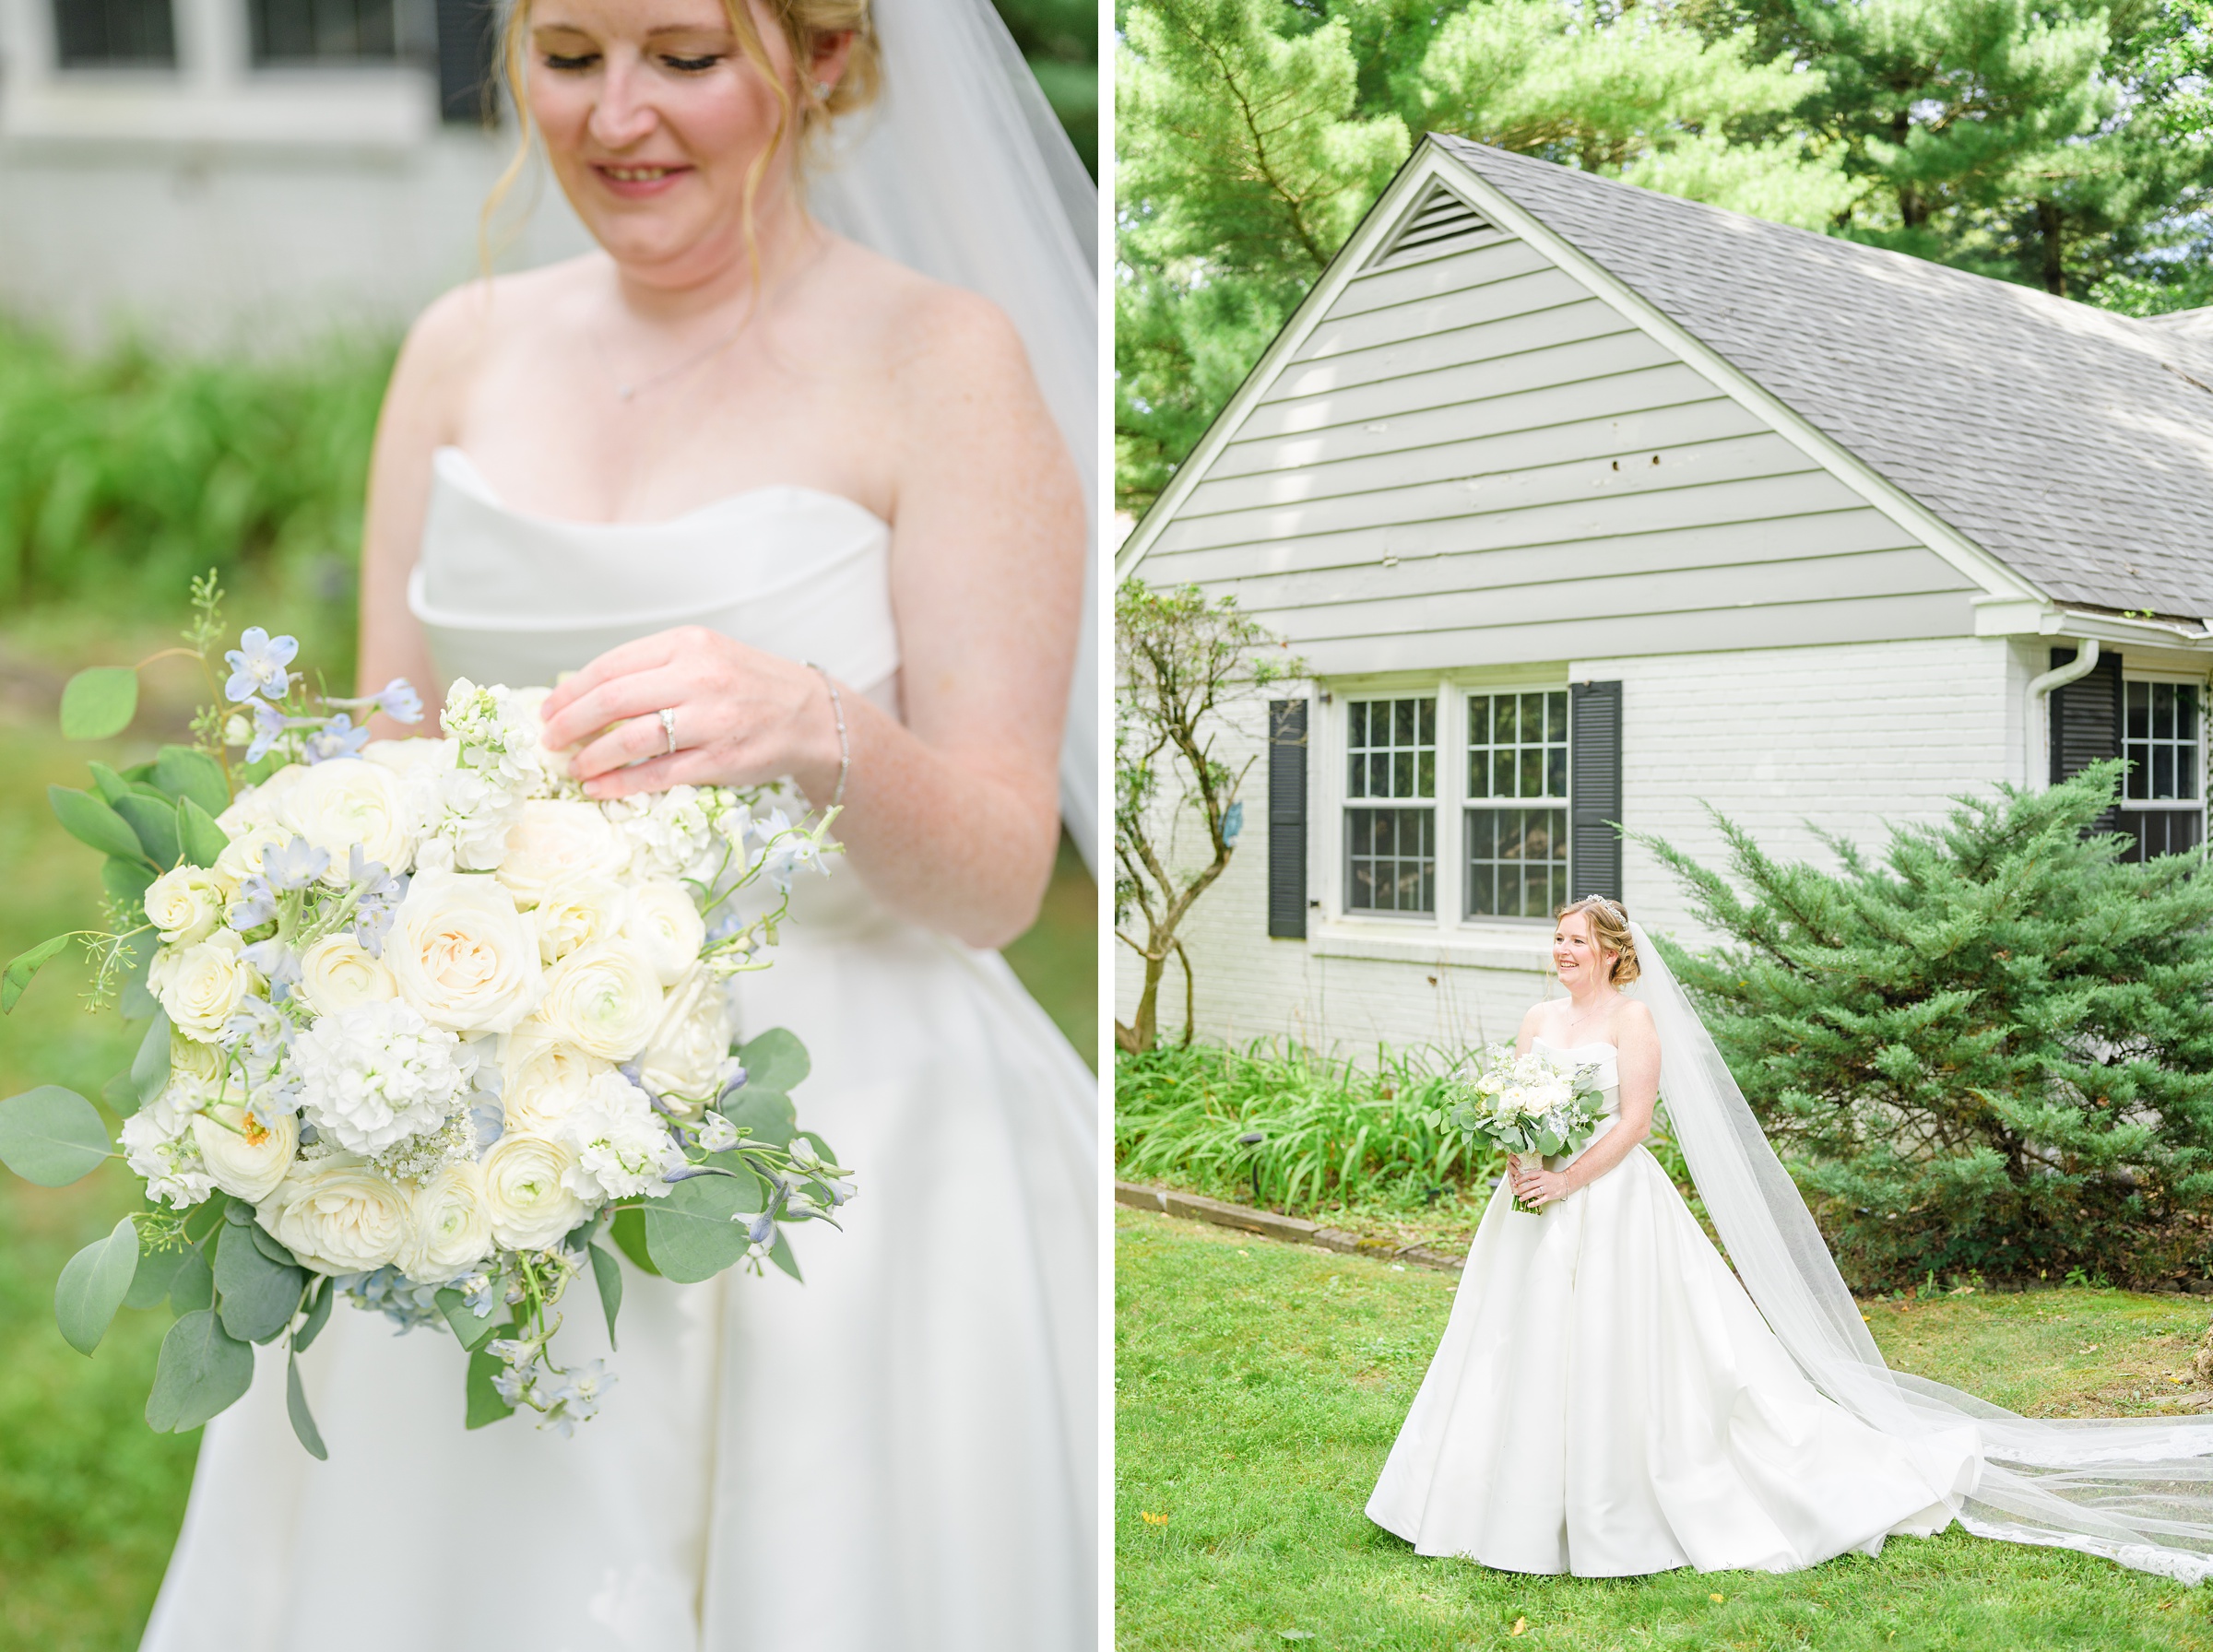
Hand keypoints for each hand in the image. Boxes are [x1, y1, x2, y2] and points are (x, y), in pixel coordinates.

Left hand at [535, 626, 842, 803]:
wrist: (812, 715)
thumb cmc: (749, 685)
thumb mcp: (705, 656)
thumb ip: (654, 668)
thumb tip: (585, 694)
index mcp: (687, 644)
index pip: (611, 665)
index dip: (571, 691)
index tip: (549, 710)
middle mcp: (699, 677)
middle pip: (613, 700)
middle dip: (571, 723)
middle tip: (551, 741)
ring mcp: (712, 719)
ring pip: (631, 739)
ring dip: (592, 757)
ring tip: (574, 766)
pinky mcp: (722, 759)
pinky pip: (658, 773)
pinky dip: (621, 783)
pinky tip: (600, 788)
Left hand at [1508, 1155, 1570, 1206]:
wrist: (1567, 1181)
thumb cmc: (1554, 1178)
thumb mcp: (1545, 1174)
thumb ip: (1536, 1176)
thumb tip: (1525, 1179)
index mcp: (1542, 1174)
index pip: (1530, 1175)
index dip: (1522, 1178)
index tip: (1516, 1182)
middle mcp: (1544, 1181)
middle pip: (1530, 1184)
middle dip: (1521, 1188)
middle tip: (1515, 1192)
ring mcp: (1547, 1188)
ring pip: (1534, 1192)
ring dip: (1526, 1196)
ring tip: (1520, 1199)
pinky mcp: (1550, 1195)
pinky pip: (1541, 1200)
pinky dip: (1535, 1203)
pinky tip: (1529, 1204)